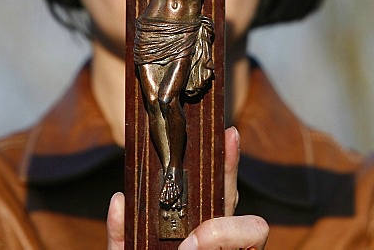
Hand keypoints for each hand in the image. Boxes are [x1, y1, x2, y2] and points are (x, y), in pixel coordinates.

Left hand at [106, 127, 267, 249]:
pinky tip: (179, 245)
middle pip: (239, 213)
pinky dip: (207, 244)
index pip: (220, 191)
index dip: (227, 162)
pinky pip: (250, 244)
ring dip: (221, 239)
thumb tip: (120, 200)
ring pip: (254, 231)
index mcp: (198, 234)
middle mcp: (221, 244)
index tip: (228, 134)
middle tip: (194, 243)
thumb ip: (123, 237)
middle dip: (225, 224)